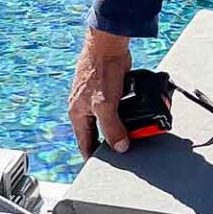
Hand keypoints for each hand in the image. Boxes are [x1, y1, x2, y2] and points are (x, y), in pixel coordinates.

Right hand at [69, 28, 132, 157]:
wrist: (108, 45)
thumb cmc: (100, 72)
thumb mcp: (105, 105)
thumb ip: (112, 128)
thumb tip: (120, 147)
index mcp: (77, 113)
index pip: (84, 143)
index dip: (93, 157)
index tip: (103, 168)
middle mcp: (84, 107)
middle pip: (97, 132)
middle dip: (110, 142)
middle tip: (124, 150)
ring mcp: (96, 97)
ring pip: (108, 120)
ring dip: (119, 127)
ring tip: (132, 135)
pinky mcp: (108, 89)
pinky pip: (116, 108)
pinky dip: (124, 114)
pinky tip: (134, 115)